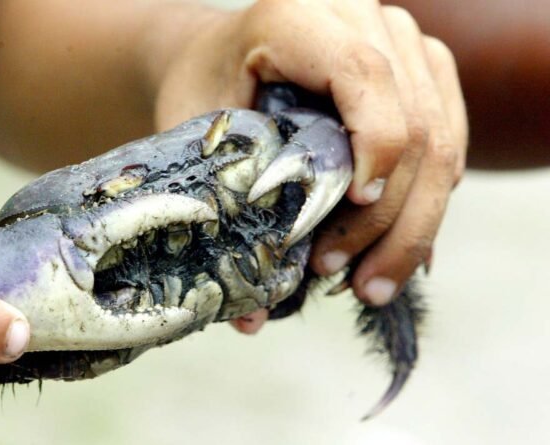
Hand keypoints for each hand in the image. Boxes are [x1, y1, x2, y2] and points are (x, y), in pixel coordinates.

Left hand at [152, 0, 466, 331]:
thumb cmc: (204, 88)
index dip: (375, 148)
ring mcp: (402, 41)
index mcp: (299, 16)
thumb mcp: (197, 133)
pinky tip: (394, 252)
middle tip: (350, 282)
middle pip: (415, 120)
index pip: (363, 76)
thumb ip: (220, 208)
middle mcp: (363, 16)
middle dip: (391, 216)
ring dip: (414, 223)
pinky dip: (427, 203)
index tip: (353, 210)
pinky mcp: (423, 69)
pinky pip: (450, 141)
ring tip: (370, 283)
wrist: (221, 56)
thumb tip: (252, 318)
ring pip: (443, 139)